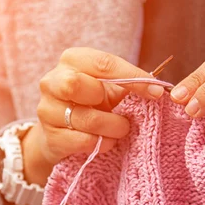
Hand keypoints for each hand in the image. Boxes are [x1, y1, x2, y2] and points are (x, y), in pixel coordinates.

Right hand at [11, 47, 163, 204]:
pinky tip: (107, 142)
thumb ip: (128, 84)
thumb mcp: (108, 88)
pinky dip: (102, 144)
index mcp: (72, 61)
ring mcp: (47, 110)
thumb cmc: (91, 104)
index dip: (132, 77)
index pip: (103, 63)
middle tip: (124, 115)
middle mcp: (53, 81)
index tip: (156, 92)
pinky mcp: (50, 137)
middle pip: (76, 85)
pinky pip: (82, 141)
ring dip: (112, 128)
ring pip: (84, 118)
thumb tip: (158, 88)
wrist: (62, 133)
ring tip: (121, 131)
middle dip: (107, 102)